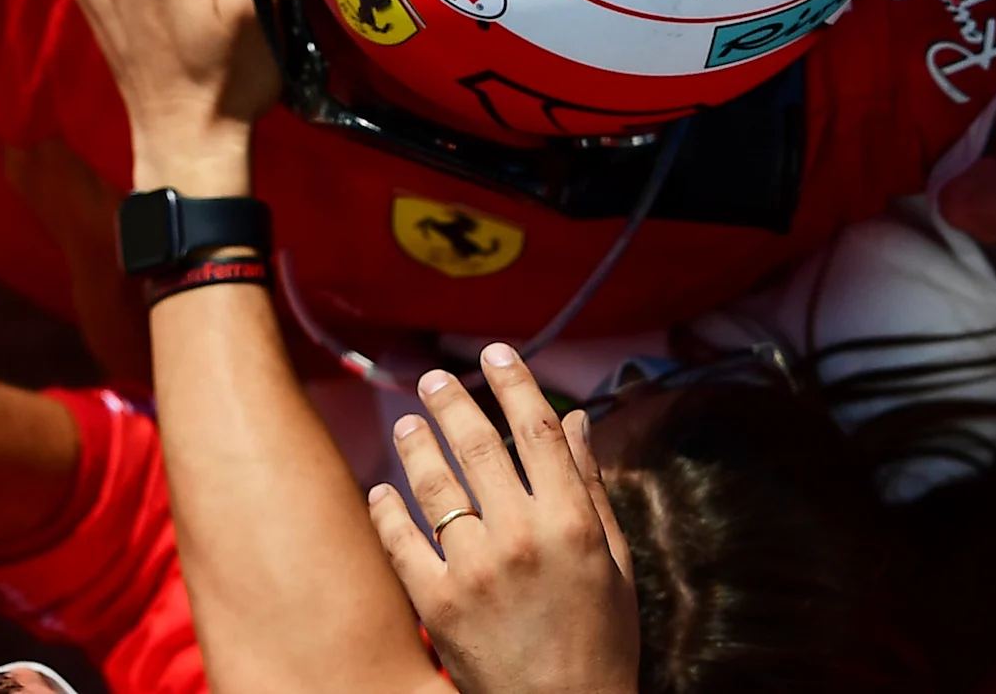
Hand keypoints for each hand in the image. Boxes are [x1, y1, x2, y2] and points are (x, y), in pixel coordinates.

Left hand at [374, 349, 641, 693]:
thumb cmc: (601, 641)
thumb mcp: (613, 561)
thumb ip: (591, 488)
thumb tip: (577, 422)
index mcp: (572, 521)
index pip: (537, 430)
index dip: (515, 383)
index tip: (496, 354)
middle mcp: (522, 536)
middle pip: (479, 447)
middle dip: (453, 403)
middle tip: (433, 378)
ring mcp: (475, 570)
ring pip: (434, 487)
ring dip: (416, 446)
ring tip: (406, 424)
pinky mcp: (438, 605)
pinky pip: (402, 544)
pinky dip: (388, 511)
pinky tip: (381, 491)